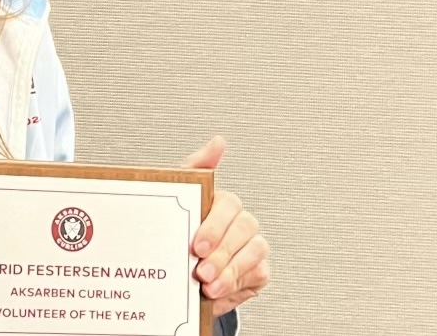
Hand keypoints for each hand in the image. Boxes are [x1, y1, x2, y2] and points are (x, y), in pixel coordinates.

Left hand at [182, 136, 270, 316]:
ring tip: (208, 285)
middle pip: (244, 229)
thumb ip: (196, 168)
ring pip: (254, 253)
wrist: (180, 269)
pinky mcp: (257, 271)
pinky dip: (236, 286)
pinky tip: (218, 293)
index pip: (229, 206)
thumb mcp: (178, 196)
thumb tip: (218, 142)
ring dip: (230, 271)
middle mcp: (241, 223)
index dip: (214, 227)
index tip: (196, 245)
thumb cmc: (181, 227)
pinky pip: (257, 276)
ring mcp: (252, 247)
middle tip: (201, 269)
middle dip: (222, 252)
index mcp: (223, 203)